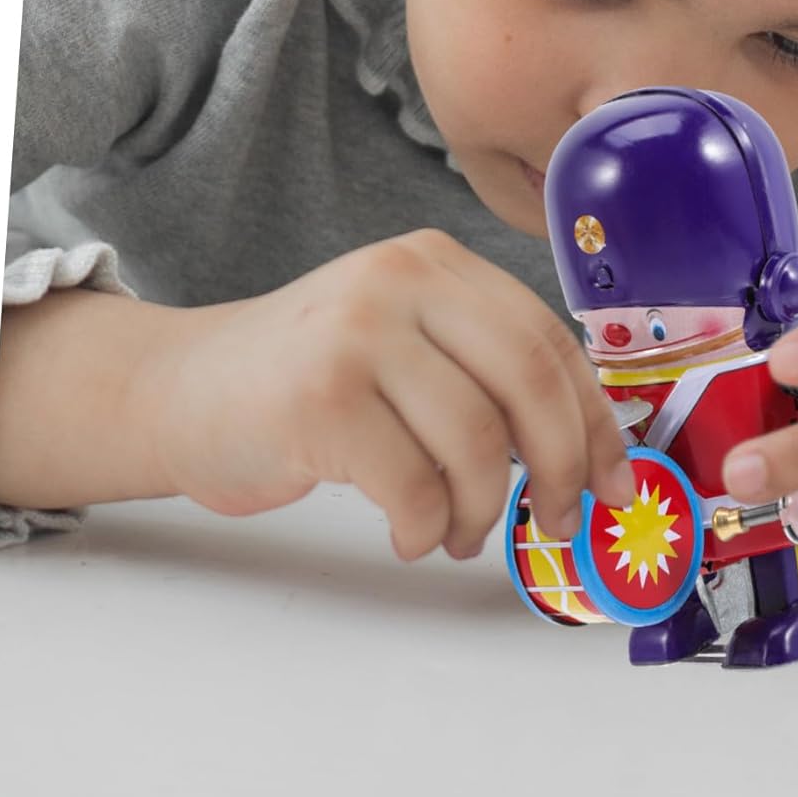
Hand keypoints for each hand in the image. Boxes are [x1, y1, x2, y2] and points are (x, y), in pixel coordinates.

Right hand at [141, 229, 633, 559]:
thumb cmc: (310, 382)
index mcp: (438, 263)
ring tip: (464, 533)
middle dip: (562, 465)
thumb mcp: (407, 343)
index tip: (616, 477)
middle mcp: (402, 280)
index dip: (594, 418)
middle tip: (561, 519)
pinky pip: (414, 485)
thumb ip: (486, 371)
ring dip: (484, 509)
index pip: (548, 339)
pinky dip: (428, 527)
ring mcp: (357, 332)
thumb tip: (590, 450)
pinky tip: (412, 533)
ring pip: (477, 440)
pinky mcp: (319, 398)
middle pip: (529, 380)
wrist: (181, 390)